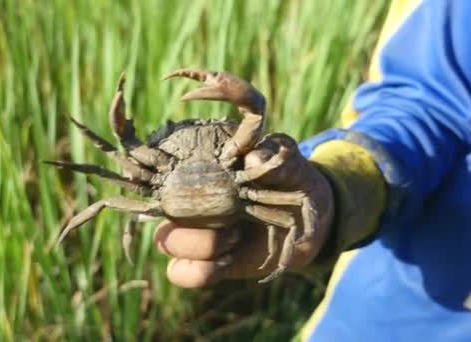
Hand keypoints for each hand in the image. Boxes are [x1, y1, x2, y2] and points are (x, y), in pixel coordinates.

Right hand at [154, 134, 334, 287]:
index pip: (163, 166)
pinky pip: (182, 273)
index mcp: (202, 166)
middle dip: (190, 213)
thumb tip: (252, 158)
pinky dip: (201, 270)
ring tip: (234, 237)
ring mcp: (196, 232)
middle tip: (229, 216)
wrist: (312, 217)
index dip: (163, 172)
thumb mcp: (288, 158)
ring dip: (200, 243)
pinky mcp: (209, 262)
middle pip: (159, 207)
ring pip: (166, 242)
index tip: (194, 179)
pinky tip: (229, 260)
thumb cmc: (293, 178)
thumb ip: (275, 153)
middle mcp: (191, 199)